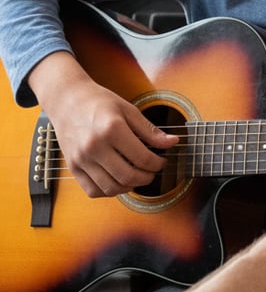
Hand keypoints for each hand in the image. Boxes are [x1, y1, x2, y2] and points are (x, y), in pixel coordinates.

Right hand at [29, 52, 177, 196]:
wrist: (67, 100)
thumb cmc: (100, 102)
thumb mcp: (129, 110)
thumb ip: (150, 130)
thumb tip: (173, 143)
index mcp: (111, 129)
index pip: (142, 158)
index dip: (157, 163)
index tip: (162, 160)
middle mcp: (94, 146)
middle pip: (128, 176)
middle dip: (147, 177)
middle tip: (153, 171)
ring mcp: (81, 159)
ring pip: (111, 188)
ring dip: (130, 186)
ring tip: (138, 176)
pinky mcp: (73, 167)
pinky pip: (93, 191)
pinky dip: (110, 191)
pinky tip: (119, 180)